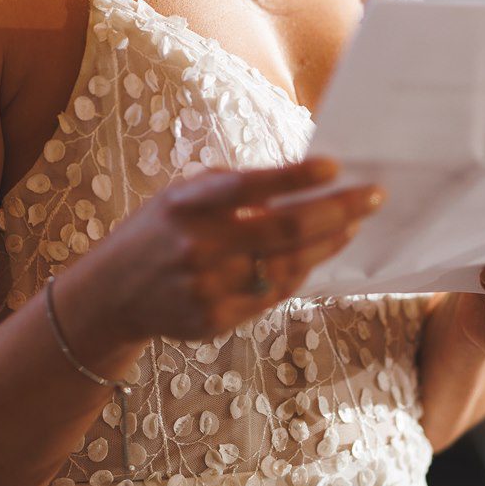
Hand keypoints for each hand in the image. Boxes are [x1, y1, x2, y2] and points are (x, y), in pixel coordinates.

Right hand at [78, 156, 382, 345]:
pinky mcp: (215, 319)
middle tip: (373, 197)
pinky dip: (300, 272)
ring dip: (329, 244)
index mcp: (187, 204)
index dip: (295, 178)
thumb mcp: (182, 196)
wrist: (111, 294)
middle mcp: (197, 246)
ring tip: (353, 224)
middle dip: (337, 211)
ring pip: (287, 265)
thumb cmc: (159, 232)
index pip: (250, 186)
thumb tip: (298, 182)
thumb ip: (232, 190)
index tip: (335, 166)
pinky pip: (273, 294)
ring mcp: (207, 287)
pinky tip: (318, 255)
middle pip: (284, 230)